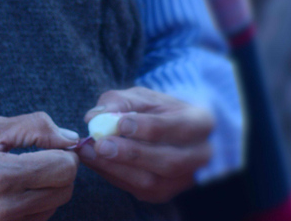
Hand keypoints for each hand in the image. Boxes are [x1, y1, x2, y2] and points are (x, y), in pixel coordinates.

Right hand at [0, 112, 79, 220]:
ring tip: (24, 175)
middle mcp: (6, 207)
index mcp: (2, 175)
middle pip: (65, 189)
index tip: (52, 145)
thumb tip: (68, 136)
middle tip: (41, 157)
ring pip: (54, 207)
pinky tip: (16, 194)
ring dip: (48, 189)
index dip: (64, 152)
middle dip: (60, 170)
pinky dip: (36, 206)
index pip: (64, 167)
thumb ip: (32, 127)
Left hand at [79, 87, 213, 203]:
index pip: (180, 128)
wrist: (169, 130)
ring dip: (117, 168)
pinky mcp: (164, 193)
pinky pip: (138, 189)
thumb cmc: (156, 110)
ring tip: (89, 152)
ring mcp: (184, 179)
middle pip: (169, 161)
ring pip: (153, 182)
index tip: (121, 123)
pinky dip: (113, 175)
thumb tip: (94, 117)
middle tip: (102, 144)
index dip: (150, 128)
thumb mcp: (141, 96)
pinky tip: (94, 160)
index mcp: (200, 123)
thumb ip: (119, 102)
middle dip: (132, 154)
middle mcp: (200, 155)